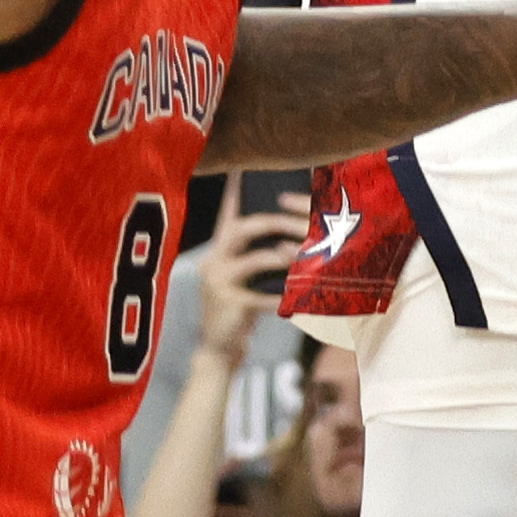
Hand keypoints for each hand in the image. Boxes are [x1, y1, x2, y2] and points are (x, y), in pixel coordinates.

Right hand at [181, 203, 299, 361]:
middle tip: (301, 222)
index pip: (227, 212)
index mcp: (219, 249)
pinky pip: (260, 295)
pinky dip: (280, 295)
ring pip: (252, 259)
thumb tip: (290, 230)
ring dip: (281, 256)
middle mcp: (213, 260)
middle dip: (274, 222)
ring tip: (303, 257)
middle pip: (240, 229)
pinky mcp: (228, 304)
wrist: (219, 348)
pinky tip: (296, 297)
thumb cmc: (240, 306)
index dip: (237, 191)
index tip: (246, 168)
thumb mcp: (243, 276)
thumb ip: (256, 253)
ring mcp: (217, 282)